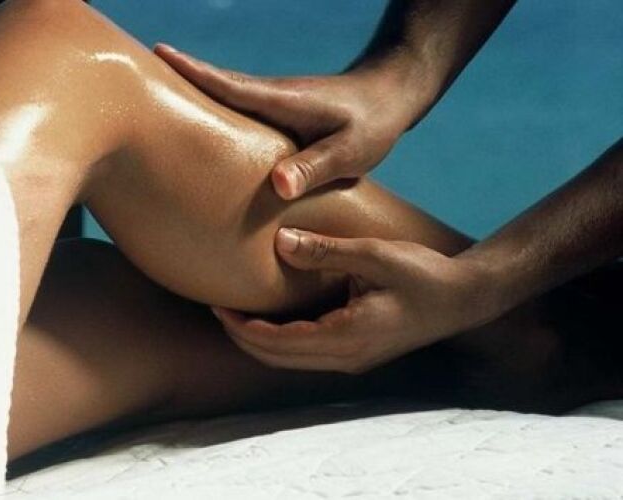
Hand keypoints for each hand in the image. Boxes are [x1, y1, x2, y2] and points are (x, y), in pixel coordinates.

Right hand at [155, 44, 427, 199]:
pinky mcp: (270, 112)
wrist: (390, 97)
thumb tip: (277, 186)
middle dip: (173, 76)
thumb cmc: (373, 124)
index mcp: (281, 101)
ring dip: (184, 90)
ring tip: (144, 96)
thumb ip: (316, 167)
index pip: (229, 85)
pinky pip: (230, 107)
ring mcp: (267, 102)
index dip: (193, 73)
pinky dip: (204, 104)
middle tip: (130, 69)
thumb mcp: (352, 152)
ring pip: (219, 95)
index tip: (158, 56)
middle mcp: (268, 96)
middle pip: (211, 84)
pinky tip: (188, 120)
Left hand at [213, 228, 499, 373]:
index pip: (276, 342)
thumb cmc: (424, 273)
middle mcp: (344, 358)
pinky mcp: (355, 354)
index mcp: (345, 338)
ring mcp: (350, 360)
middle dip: (240, 334)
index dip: (241, 325)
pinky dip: (279, 339)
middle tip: (213, 305)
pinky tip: (268, 315)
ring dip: (257, 339)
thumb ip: (325, 250)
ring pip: (288, 360)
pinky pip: (304, 354)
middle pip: (275, 358)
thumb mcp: (373, 254)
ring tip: (232, 310)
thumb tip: (279, 243)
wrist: (465, 299)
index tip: (215, 302)